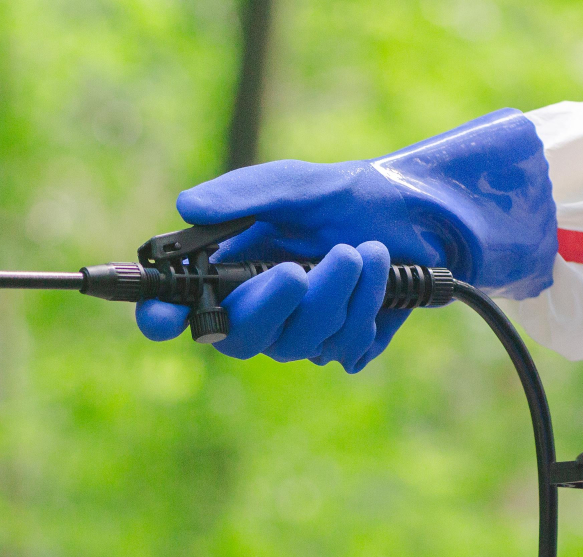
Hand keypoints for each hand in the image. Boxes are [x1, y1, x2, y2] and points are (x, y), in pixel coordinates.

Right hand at [136, 107, 556, 371]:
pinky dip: (367, 303)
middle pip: (238, 340)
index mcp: (229, 270)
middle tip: (297, 271)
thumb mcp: (295, 184)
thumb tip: (186, 204)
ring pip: (299, 343)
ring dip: (335, 293)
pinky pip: (344, 346)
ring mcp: (301, 335)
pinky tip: (379, 270)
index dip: (161, 320)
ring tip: (360, 250)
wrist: (420, 214)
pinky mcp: (344, 345)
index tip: (162, 317)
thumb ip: (243, 195)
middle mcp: (259, 310)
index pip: (178, 309)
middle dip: (272, 305)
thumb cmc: (350, 196)